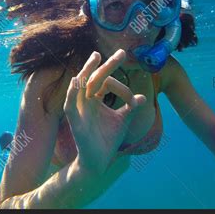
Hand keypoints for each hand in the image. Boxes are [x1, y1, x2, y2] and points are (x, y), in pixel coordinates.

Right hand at [64, 49, 146, 175]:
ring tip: (95, 57)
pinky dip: (72, 92)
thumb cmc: (108, 140)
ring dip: (87, 71)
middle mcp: (86, 101)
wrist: (99, 161)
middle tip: (121, 52)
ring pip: (80, 85)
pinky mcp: (74, 120)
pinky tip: (77, 80)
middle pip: (94, 78)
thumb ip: (130, 107)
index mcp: (95, 99)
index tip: (134, 100)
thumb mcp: (123, 120)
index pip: (106, 83)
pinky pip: (70, 103)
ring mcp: (79, 109)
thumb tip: (144, 97)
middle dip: (107, 65)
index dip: (122, 88)